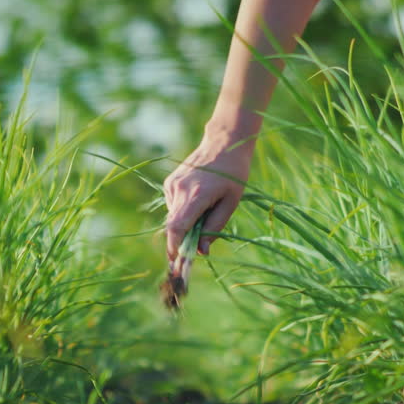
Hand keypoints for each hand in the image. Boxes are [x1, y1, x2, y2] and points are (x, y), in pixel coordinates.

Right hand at [163, 131, 252, 261]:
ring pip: (174, 216)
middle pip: (173, 225)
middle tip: (192, 252)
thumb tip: (202, 251)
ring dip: (185, 224)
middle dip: (180, 241)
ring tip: (206, 210)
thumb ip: (215, 227)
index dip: (175, 246)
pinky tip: (198, 200)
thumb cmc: (233, 174)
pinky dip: (183, 212)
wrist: (223, 143)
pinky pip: (173, 206)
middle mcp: (180, 189)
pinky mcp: (170, 182)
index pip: (178, 226)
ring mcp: (172, 184)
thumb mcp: (231, 202)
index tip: (176, 261)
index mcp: (197, 195)